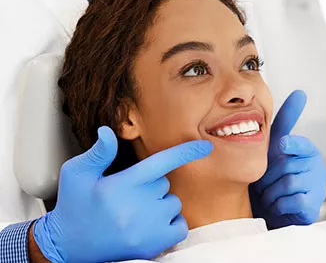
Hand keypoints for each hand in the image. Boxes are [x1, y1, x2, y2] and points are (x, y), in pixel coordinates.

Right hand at [32, 126, 212, 262]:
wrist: (67, 247)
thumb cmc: (73, 207)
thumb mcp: (76, 174)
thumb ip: (98, 153)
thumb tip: (108, 131)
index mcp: (123, 184)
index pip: (162, 161)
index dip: (185, 152)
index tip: (205, 146)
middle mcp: (139, 206)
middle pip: (165, 183)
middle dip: (151, 185)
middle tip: (127, 195)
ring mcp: (148, 228)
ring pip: (173, 203)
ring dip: (160, 204)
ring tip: (134, 211)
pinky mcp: (154, 246)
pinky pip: (179, 226)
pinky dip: (171, 223)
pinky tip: (150, 224)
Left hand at [250, 90, 325, 228]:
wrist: (271, 210)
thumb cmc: (272, 175)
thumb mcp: (275, 146)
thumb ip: (287, 120)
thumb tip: (301, 92)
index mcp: (307, 151)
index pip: (302, 144)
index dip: (291, 144)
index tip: (282, 145)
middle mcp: (317, 167)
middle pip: (287, 165)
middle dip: (268, 176)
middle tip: (264, 183)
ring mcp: (318, 187)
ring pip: (288, 183)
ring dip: (271, 192)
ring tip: (269, 194)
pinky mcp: (314, 206)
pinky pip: (293, 201)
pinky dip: (278, 205)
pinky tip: (278, 205)